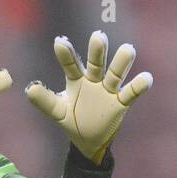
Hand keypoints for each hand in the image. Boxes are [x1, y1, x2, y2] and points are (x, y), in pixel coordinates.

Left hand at [25, 30, 152, 163]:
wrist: (88, 140)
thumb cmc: (72, 120)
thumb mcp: (57, 111)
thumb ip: (45, 101)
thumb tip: (29, 88)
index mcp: (76, 80)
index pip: (71, 65)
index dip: (66, 55)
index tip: (60, 42)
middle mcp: (93, 81)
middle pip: (96, 64)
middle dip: (98, 51)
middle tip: (98, 36)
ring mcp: (108, 91)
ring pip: (116, 74)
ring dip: (121, 63)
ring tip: (128, 49)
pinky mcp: (120, 103)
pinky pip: (130, 94)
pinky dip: (139, 86)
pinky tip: (147, 77)